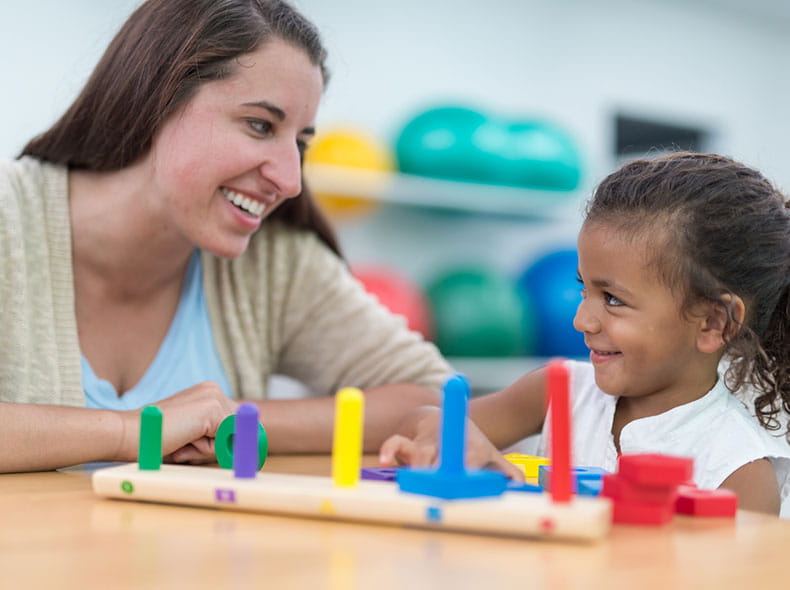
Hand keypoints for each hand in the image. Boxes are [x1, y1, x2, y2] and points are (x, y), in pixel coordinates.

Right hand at [117, 381, 237, 463]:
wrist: (129, 435)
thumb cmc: (156, 440)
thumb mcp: (192, 436)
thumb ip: (215, 438)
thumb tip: (245, 450)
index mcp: (208, 394)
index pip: (236, 424)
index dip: (229, 443)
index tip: (222, 452)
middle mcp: (213, 390)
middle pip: (238, 431)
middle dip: (216, 446)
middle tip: (185, 443)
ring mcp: (214, 397)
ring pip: (231, 437)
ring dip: (209, 449)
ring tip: (182, 442)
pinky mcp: (212, 409)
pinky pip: (225, 441)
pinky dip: (206, 449)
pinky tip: (184, 441)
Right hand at [378, 406, 523, 480]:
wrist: (444, 418)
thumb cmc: (471, 446)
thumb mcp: (493, 458)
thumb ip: (510, 473)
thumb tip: (520, 486)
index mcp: (472, 448)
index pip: (471, 458)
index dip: (466, 470)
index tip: (463, 482)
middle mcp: (449, 443)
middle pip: (444, 457)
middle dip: (439, 474)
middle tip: (439, 489)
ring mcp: (428, 442)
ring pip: (419, 452)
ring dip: (418, 468)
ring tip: (416, 484)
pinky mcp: (409, 443)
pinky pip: (396, 442)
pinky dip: (388, 449)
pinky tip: (384, 460)